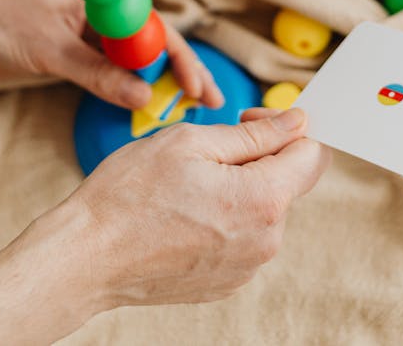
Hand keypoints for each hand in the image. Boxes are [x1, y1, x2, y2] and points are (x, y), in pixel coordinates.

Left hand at [0, 0, 223, 110]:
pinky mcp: (74, 52)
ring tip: (187, 110)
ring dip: (159, 83)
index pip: (153, 26)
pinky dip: (130, 88)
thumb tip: (142, 95)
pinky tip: (146, 106)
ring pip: (135, 59)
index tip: (195, 88)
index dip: (179, 58)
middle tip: (210, 102)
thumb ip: (96, 72)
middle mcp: (100, 11)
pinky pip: (112, 70)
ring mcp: (88, 33)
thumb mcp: (49, 48)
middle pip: (152, 43)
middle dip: (182, 72)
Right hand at [69, 108, 330, 306]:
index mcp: (263, 200)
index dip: (288, 127)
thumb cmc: (130, 193)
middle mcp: (266, 240)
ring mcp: (248, 267)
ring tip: (189, 185)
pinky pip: (244, 238)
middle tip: (210, 149)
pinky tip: (185, 213)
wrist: (88, 256)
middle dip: (262, 158)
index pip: (313, 154)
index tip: (251, 120)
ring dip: (241, 189)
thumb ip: (254, 134)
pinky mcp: (228, 282)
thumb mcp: (191, 143)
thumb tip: (298, 122)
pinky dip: (225, 219)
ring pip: (264, 210)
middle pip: (289, 183)